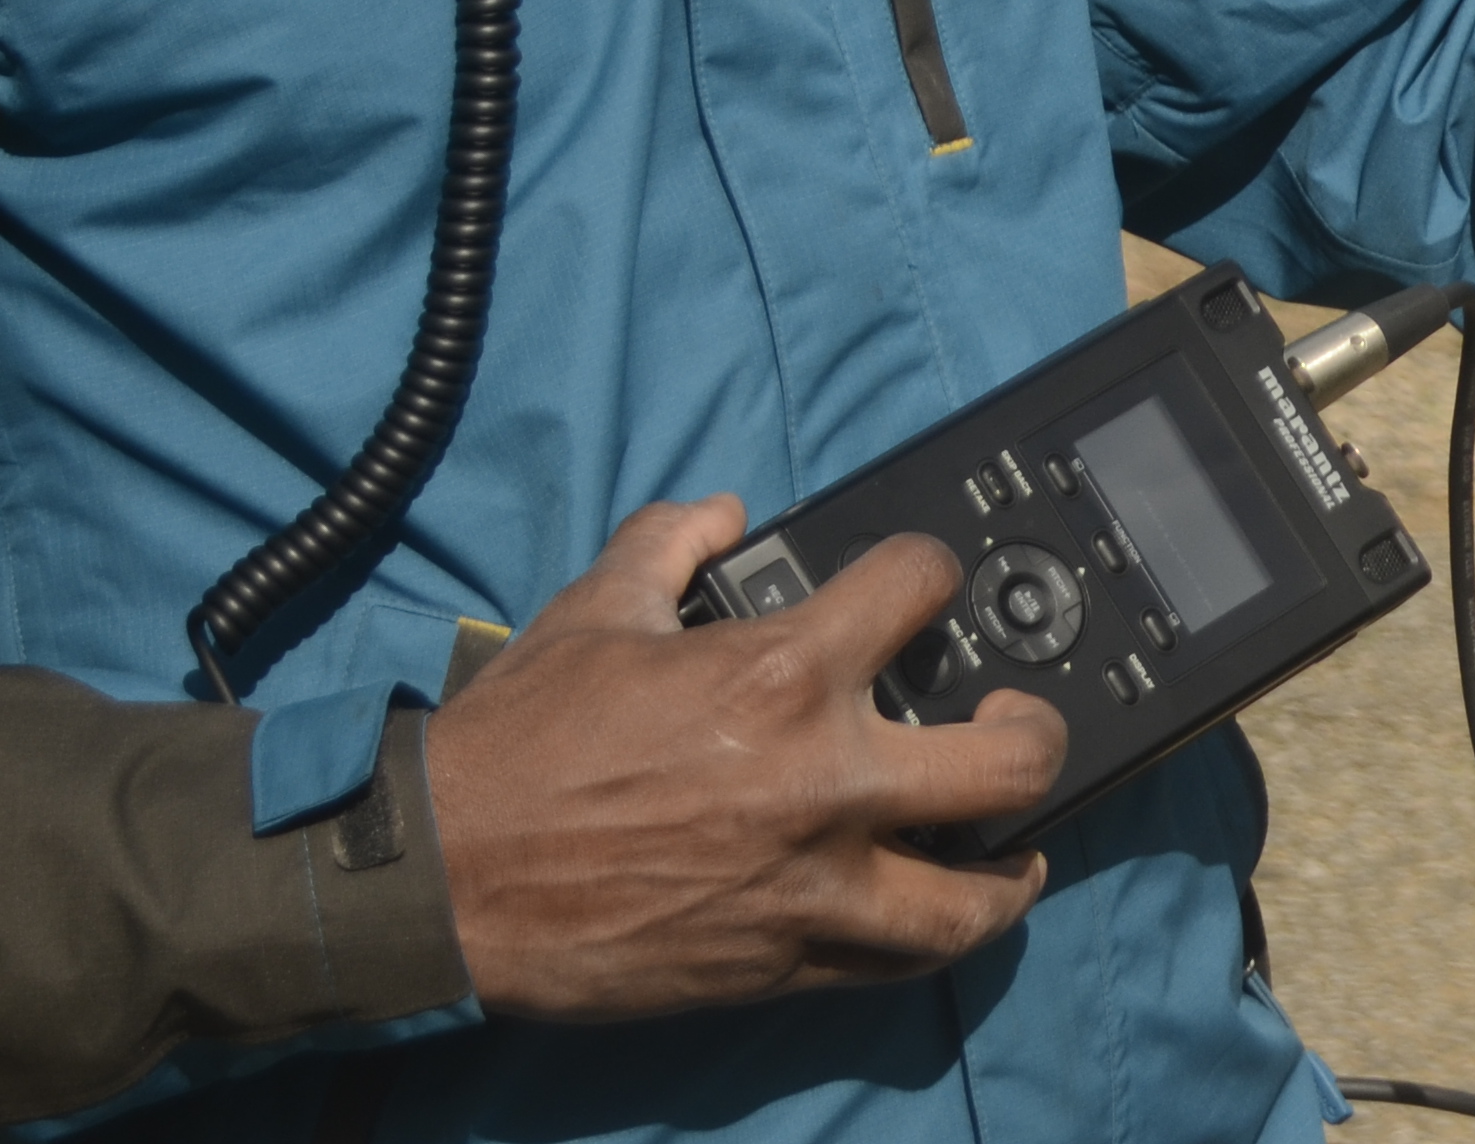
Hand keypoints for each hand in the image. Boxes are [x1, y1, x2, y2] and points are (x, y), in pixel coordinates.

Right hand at [424, 497, 1066, 1021]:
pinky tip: (941, 906)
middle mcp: (820, 780)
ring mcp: (810, 883)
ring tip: (1016, 843)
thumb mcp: (594, 611)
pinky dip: (934, 934)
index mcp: (780, 675)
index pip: (919, 585)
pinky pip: (897, 962)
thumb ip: (672, 540)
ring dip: (1011, 868)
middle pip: (1008, 762)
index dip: (928, 567)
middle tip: (1015, 720)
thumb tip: (727, 512)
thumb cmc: (515, 746)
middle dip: (1035, 731)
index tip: (923, 582)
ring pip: (972, 898)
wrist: (439, 882)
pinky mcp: (781, 962)